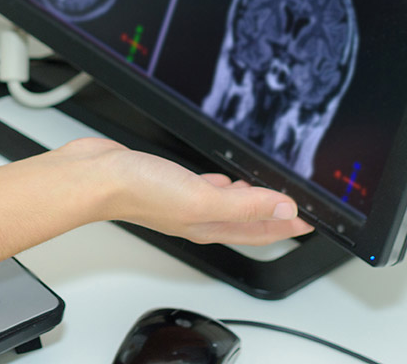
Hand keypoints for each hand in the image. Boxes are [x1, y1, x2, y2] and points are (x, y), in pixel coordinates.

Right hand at [52, 137, 313, 245]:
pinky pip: (202, 185)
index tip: (312, 223)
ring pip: (224, 204)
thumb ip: (243, 204)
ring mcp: (179, 200)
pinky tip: (217, 174)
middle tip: (294, 209)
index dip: (288, 227)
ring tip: (263, 191)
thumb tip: (285, 208)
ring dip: (247, 200)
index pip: (260, 232)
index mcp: (208, 225)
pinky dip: (218, 183)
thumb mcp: (200, 197)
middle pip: (245, 221)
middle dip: (272, 216)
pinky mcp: (165, 180)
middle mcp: (196, 216)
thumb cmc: (137, 191)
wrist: (94, 177)